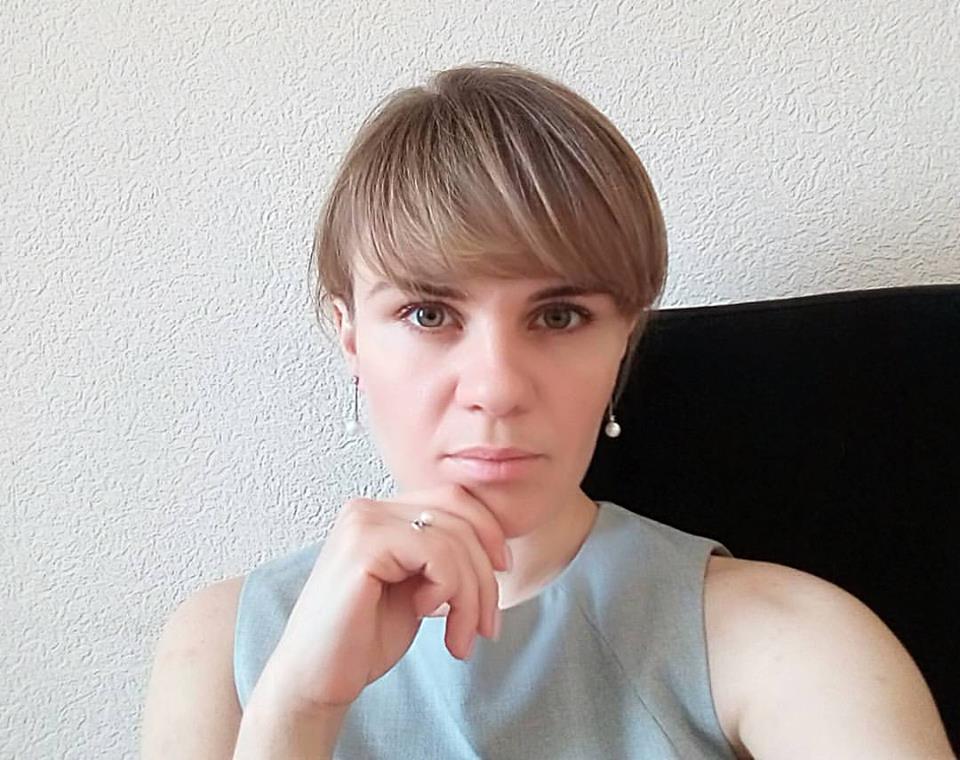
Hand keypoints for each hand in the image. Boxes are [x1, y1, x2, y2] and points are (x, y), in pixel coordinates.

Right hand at [256, 483, 510, 717]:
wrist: (315, 681)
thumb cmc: (363, 639)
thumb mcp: (418, 588)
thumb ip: (443, 558)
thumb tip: (496, 547)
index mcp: (381, 513)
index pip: (454, 498)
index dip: (489, 531)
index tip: (502, 573)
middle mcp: (368, 508)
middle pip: (460, 515)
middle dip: (485, 575)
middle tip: (485, 626)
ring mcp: (363, 522)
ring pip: (455, 539)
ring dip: (472, 596)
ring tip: (462, 638)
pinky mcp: (363, 545)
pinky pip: (438, 555)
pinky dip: (450, 591)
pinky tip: (428, 616)